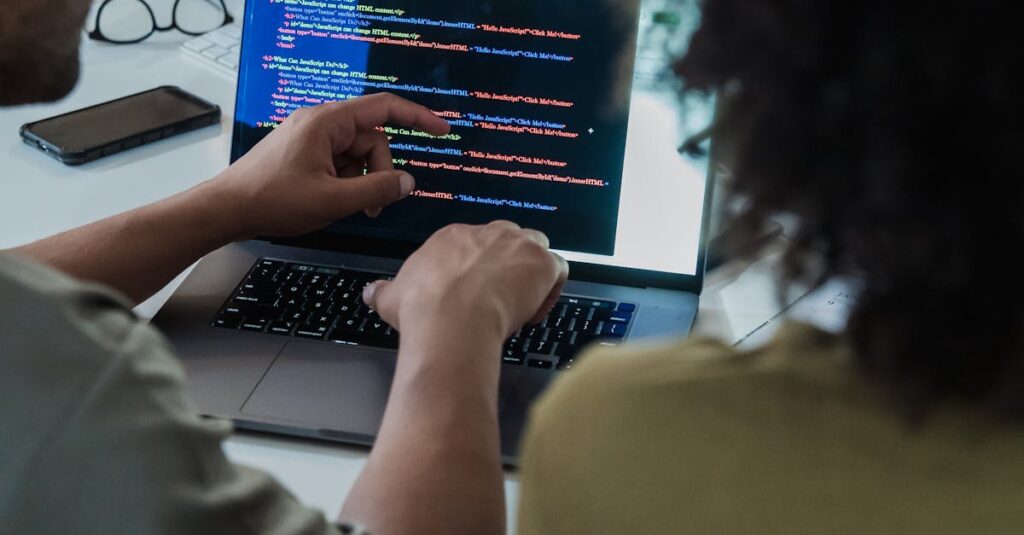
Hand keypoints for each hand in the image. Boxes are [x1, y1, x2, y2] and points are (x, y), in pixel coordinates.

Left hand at [211, 93, 449, 237]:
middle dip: (379, 172)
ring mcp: (310, 137)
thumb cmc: (274, 200)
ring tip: (349, 207)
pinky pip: (339, 161)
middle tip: (372, 205)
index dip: (418, 117)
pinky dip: (345, 181)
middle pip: (372, 139)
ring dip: (361, 181)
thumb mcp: (333, 200)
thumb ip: (376, 189)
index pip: (384, 107)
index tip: (442, 131)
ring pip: (356, 154)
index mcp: (328, 122)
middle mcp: (320, 122)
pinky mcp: (303, 152)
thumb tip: (408, 182)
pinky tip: (333, 201)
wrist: (227, 209)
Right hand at [363, 221, 569, 341]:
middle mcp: (487, 233)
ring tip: (521, 303)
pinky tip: (535, 312)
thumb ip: (382, 291)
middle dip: (508, 264)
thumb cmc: (424, 309)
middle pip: (508, 239)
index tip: (475, 292)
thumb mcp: (392, 297)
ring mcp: (517, 245)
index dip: (479, 269)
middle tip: (500, 296)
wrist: (451, 320)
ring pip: (536, 248)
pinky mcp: (541, 262)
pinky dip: (552, 289)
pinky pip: (557, 269)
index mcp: (453, 237)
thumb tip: (369, 291)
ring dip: (533, 272)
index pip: (475, 243)